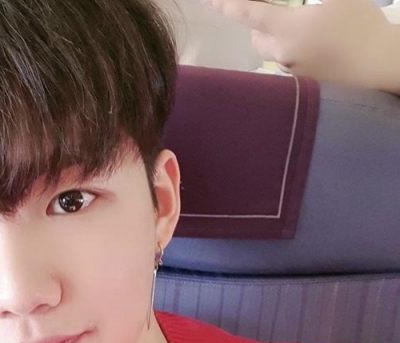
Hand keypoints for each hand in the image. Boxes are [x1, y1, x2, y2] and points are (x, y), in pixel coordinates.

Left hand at [204, 0, 397, 89]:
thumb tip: (294, 2)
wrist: (380, 66)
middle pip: (257, 38)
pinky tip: (315, 46)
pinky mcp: (304, 84)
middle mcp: (284, 53)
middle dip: (260, 24)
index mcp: (288, 28)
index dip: (229, 5)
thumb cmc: (361, 25)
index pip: (249, 13)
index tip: (212, 2)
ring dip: (277, 39)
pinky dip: (293, 52)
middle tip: (275, 12)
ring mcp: (293, 72)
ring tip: (301, 29)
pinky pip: (289, 65)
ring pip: (274, 52)